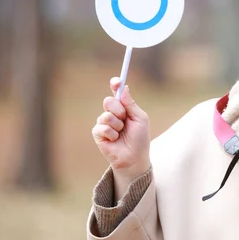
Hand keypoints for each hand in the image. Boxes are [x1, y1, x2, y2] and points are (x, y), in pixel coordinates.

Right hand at [92, 77, 151, 198]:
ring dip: (117, 124)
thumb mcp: (140, 118)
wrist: (134, 158)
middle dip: (118, 109)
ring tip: (121, 132)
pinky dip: (111, 133)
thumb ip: (130, 103)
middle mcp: (113, 113)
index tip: (116, 81)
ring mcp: (104, 123)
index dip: (115, 85)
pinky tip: (114, 139)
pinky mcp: (98, 133)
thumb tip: (124, 87)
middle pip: (109, 101)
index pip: (117, 92)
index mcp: (124, 107)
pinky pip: (101, 127)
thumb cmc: (140, 138)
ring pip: (105, 115)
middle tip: (125, 118)